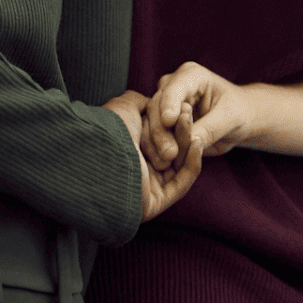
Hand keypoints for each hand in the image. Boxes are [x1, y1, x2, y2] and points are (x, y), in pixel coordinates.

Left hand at [102, 90, 203, 221]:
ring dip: (188, 143)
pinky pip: (181, 183)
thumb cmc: (112, 127)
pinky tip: (196, 143)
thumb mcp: (126, 106)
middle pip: (170, 150)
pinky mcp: (156, 201)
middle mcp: (137, 168)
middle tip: (189, 112)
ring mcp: (147, 186)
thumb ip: (142, 103)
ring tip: (194, 124)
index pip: (158, 136)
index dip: (172, 120)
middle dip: (182, 130)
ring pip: (177, 165)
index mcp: (129, 149)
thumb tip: (153, 101)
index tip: (184, 105)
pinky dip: (192, 163)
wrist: (105, 151)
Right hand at [141, 61, 257, 173]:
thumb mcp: (230, 118)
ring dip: (155, 141)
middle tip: (168, 153)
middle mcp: (173, 85)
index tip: (169, 121)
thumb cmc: (238, 112)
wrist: (238, 120)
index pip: (174, 88)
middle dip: (160, 129)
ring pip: (150, 120)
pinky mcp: (162, 120)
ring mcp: (165, 103)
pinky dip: (155, 147)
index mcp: (192, 75)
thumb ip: (210, 127)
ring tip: (165, 162)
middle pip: (157, 105)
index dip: (169, 104)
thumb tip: (191, 140)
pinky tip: (160, 163)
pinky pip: (153, 133)